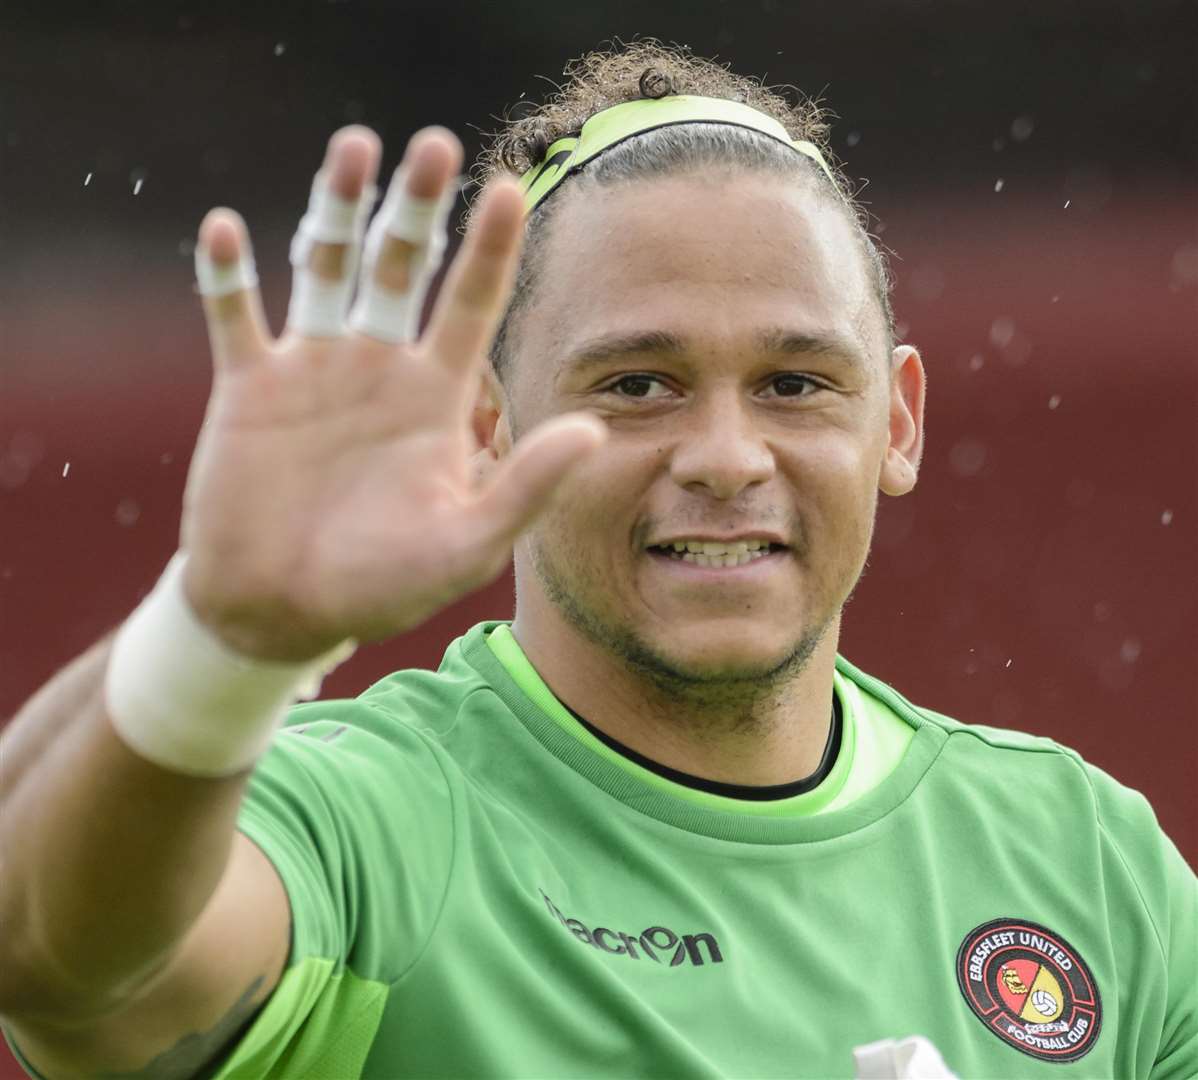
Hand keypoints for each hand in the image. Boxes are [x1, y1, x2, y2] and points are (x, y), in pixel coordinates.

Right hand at [180, 126, 603, 660]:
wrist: (286, 611)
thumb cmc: (383, 586)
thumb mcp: (465, 545)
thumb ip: (524, 487)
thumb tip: (593, 430)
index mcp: (435, 395)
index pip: (472, 304)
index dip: (490, 249)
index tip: (509, 188)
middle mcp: (379, 366)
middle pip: (402, 266)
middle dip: (416, 208)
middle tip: (433, 146)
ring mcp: (311, 370)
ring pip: (325, 268)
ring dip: (336, 211)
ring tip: (353, 147)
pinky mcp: (246, 387)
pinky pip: (234, 316)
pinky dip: (228, 276)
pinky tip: (226, 231)